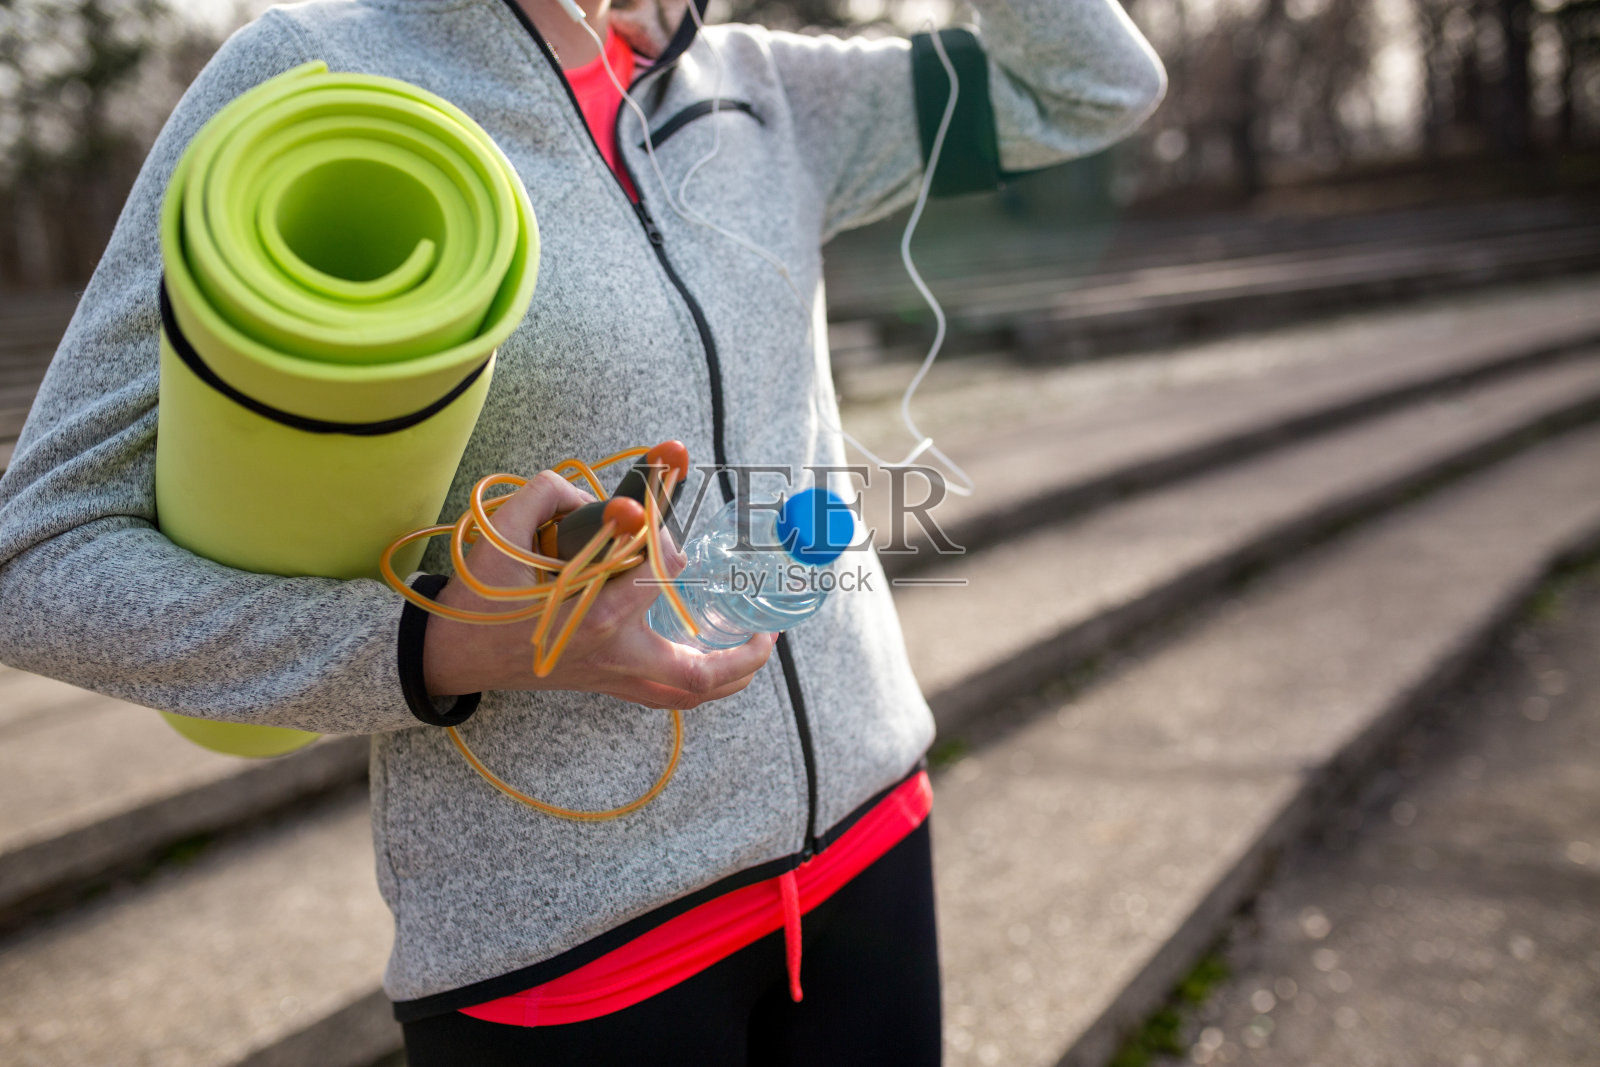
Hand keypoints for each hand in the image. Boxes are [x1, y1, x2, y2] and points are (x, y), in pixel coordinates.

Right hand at [421, 470, 778, 708]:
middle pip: (697, 668)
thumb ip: (548, 497)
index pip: (658, 570)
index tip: (658, 511)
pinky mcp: (608, 684)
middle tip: (767, 623)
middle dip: (741, 650)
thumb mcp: (502, 535)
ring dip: (732, 675)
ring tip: (760, 646)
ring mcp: (613, 676)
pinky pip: (670, 696)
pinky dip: (703, 683)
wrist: (454, 652)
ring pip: (689, 693)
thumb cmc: (480, 598)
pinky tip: (723, 664)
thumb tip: (595, 496)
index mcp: (595, 615)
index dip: (666, 533)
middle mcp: (613, 654)